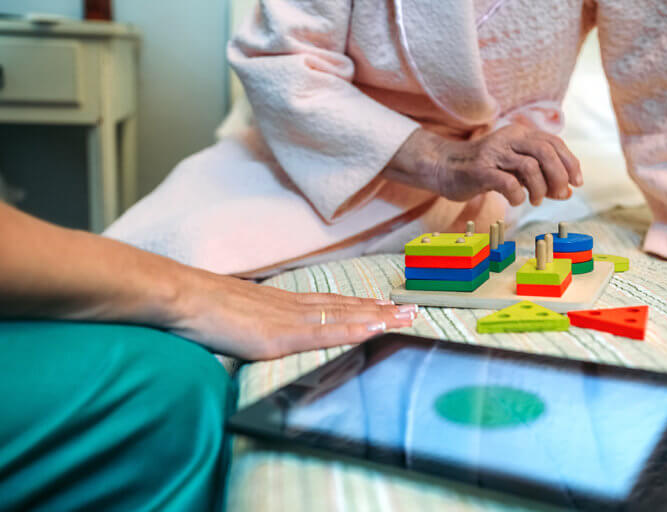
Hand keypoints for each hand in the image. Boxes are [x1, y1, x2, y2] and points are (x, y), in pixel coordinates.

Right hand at [168, 272, 416, 359]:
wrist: (180, 297)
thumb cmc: (200, 307)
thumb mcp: (237, 316)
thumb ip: (256, 324)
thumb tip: (260, 331)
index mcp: (283, 303)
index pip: (331, 304)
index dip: (361, 305)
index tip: (386, 305)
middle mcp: (293, 307)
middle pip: (346, 306)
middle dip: (382, 309)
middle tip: (414, 308)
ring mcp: (289, 320)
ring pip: (345, 316)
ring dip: (379, 317)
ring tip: (408, 317)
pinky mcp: (281, 336)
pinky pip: (326, 333)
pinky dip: (354, 330)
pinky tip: (376, 330)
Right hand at [386, 125, 581, 205]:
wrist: (444, 168)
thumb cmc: (484, 170)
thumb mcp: (514, 169)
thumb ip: (539, 177)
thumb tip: (566, 192)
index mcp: (519, 134)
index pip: (554, 142)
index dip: (570, 163)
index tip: (576, 183)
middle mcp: (508, 139)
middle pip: (545, 151)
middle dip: (559, 175)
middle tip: (560, 194)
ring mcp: (493, 154)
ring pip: (530, 166)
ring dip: (539, 188)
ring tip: (535, 201)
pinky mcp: (480, 170)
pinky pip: (508, 183)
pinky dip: (518, 195)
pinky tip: (516, 200)